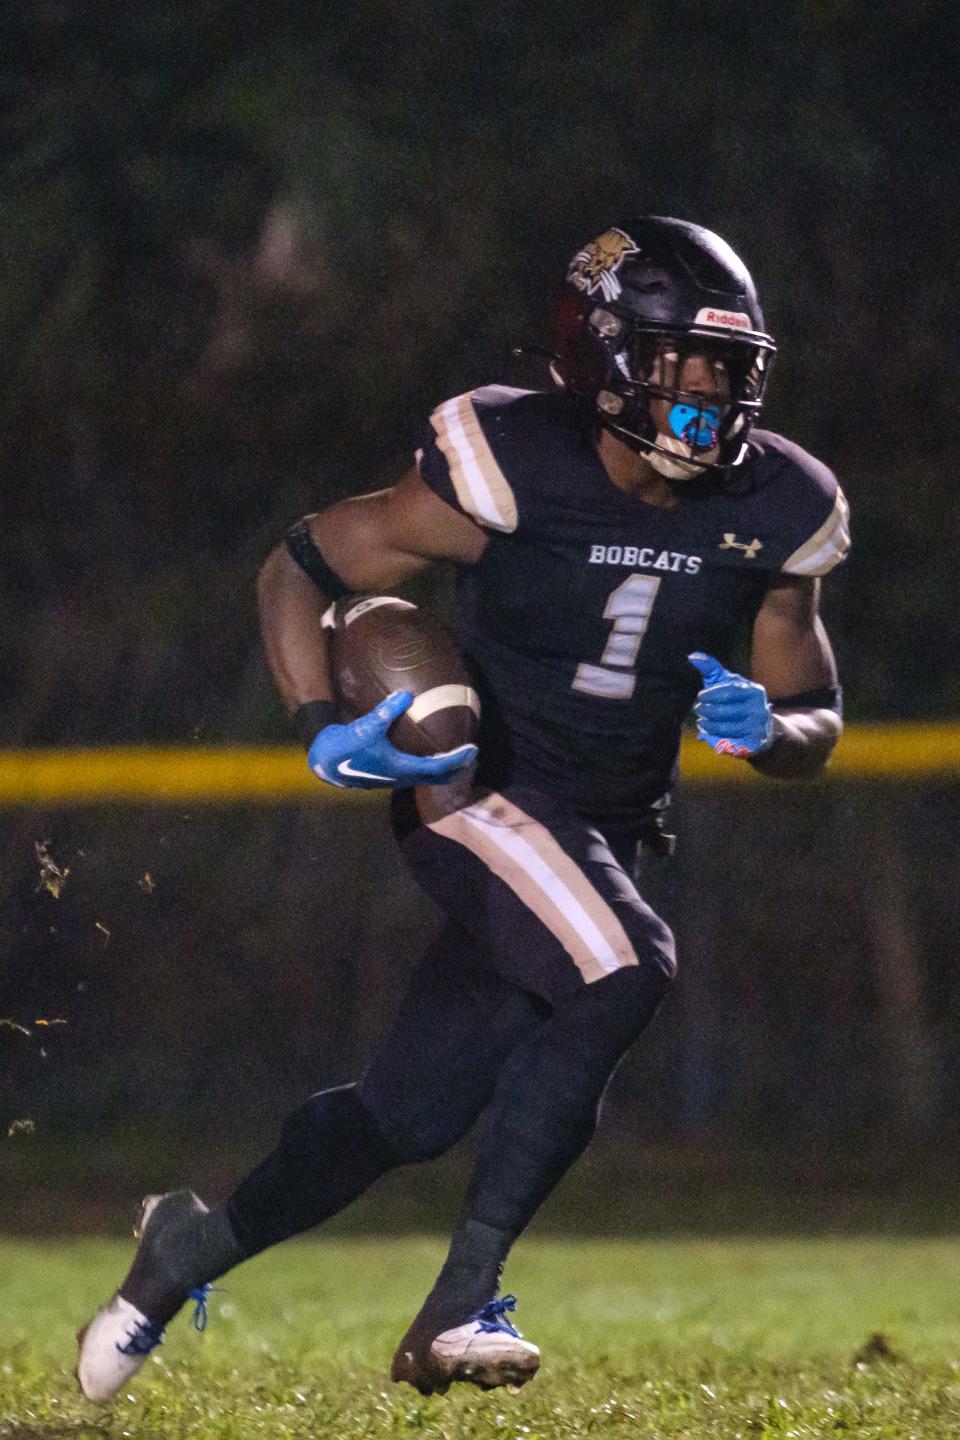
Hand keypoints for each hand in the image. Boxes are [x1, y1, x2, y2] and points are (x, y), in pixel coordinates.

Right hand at [307, 690, 477, 788]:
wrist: (325, 761)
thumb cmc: (345, 746)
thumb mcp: (365, 726)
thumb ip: (386, 711)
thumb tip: (406, 694)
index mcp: (401, 769)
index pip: (438, 768)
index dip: (457, 759)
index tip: (473, 749)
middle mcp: (401, 777)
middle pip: (437, 777)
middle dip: (456, 767)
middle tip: (471, 754)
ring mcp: (394, 778)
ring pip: (426, 777)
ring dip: (443, 768)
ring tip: (454, 755)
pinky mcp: (386, 773)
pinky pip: (415, 771)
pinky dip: (428, 764)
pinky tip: (426, 751)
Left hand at [688, 652, 772, 758]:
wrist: (762, 728)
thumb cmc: (739, 701)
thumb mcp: (728, 683)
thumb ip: (711, 668)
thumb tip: (692, 656)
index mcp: (753, 691)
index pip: (728, 692)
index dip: (710, 695)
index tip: (700, 696)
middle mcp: (758, 709)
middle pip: (724, 712)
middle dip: (706, 711)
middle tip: (698, 710)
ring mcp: (757, 727)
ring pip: (725, 729)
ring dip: (708, 726)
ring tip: (701, 722)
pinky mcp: (754, 743)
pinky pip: (729, 742)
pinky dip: (715, 739)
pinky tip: (709, 734)